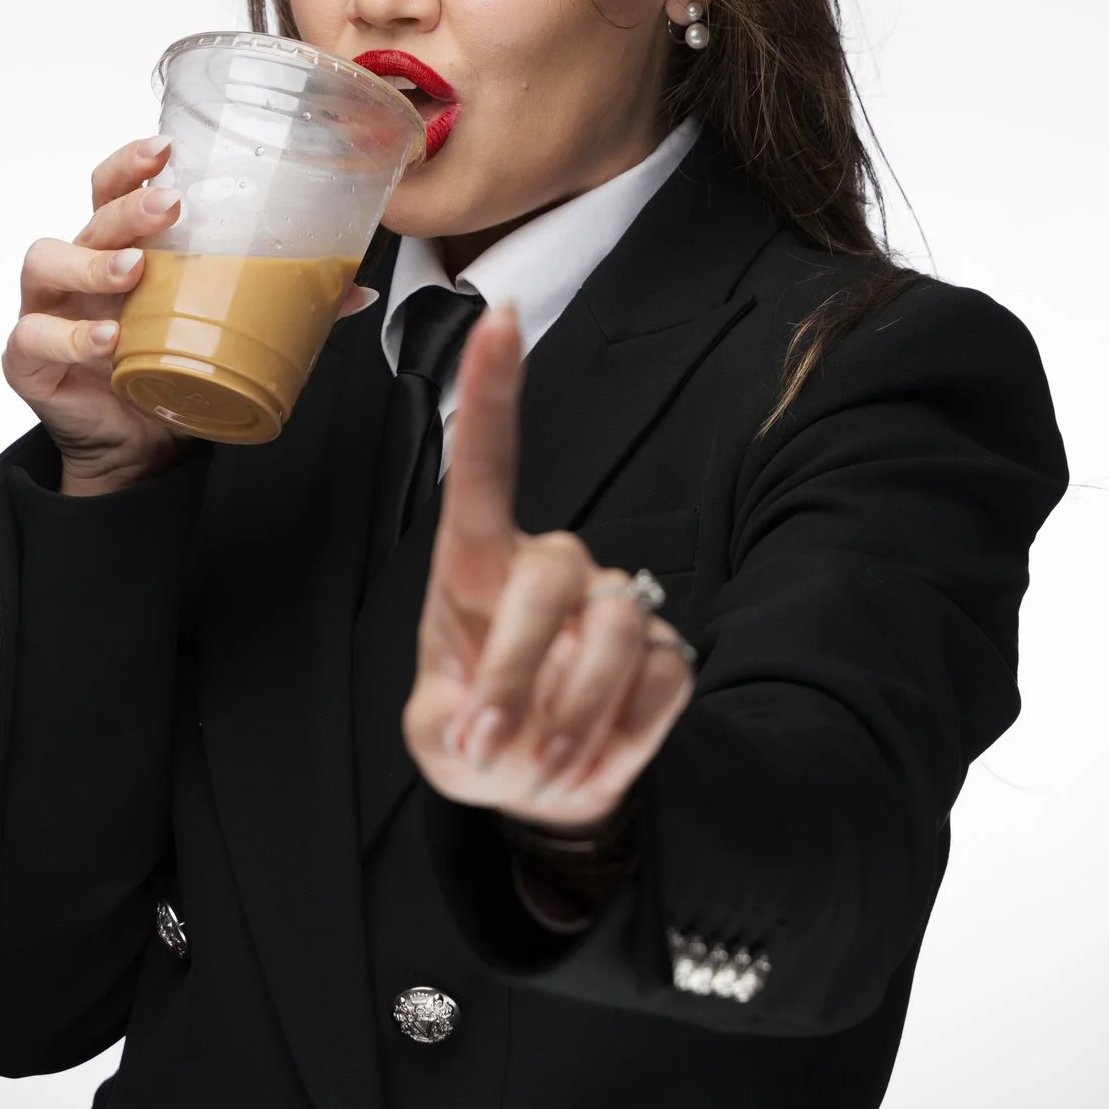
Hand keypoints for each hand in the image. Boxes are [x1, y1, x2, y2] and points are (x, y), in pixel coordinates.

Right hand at [5, 134, 379, 493]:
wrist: (138, 447)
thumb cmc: (171, 370)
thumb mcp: (225, 333)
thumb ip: (282, 306)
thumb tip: (355, 291)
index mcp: (123, 248)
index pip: (114, 187)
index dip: (133, 163)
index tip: (166, 149)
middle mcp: (81, 268)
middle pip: (91, 216)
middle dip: (128, 205)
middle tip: (169, 207)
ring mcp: (51, 309)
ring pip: (48, 261)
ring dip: (93, 261)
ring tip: (134, 272)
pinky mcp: (31, 359)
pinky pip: (35, 336)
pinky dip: (68, 335)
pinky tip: (105, 338)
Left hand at [401, 300, 695, 830]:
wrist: (543, 790)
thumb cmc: (478, 737)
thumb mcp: (439, 738)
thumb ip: (454, 727)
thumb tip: (493, 730)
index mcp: (478, 569)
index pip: (485, 470)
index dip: (494, 394)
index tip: (499, 317)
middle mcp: (553, 568)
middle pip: (553, 576)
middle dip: (514, 670)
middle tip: (490, 745)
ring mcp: (617, 606)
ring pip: (616, 636)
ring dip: (571, 719)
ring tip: (544, 764)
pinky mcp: (668, 652)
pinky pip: (661, 684)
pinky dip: (620, 738)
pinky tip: (596, 751)